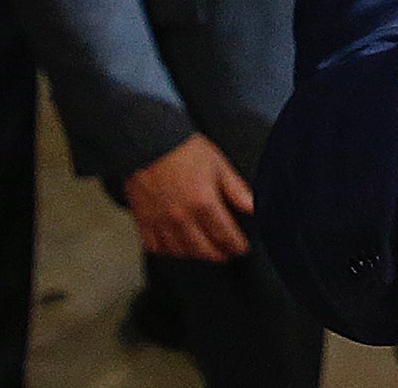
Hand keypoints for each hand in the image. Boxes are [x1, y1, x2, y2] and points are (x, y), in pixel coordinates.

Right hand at [124, 133, 254, 261]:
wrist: (150, 141)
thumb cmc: (185, 150)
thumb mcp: (218, 165)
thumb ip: (236, 190)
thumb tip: (254, 207)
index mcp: (203, 203)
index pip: (225, 235)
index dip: (236, 245)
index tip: (241, 248)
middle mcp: (182, 217)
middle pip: (203, 250)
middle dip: (219, 254)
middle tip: (226, 254)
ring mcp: (161, 222)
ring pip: (180, 252)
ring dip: (195, 256)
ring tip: (205, 252)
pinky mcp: (143, 221)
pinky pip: (155, 247)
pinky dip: (168, 251)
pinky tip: (176, 248)